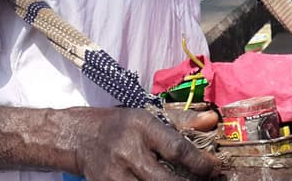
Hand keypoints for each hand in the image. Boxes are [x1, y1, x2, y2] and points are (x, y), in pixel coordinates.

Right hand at [70, 107, 219, 180]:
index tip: (214, 169)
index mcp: (141, 127)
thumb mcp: (148, 116)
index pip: (177, 149)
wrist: (77, 137)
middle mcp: (127, 152)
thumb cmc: (119, 125)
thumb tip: (212, 121)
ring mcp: (115, 176)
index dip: (200, 163)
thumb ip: (182, 121)